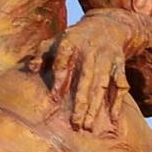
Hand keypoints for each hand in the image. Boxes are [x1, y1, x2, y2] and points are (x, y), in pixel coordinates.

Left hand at [28, 10, 139, 132]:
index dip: (59, 79)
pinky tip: (114, 119)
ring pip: (102, 85)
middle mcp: (90, 51)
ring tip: (88, 125)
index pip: (63, 61)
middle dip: (81, 102)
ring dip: (96, 107)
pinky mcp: (119, 65)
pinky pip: (120, 85)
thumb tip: (31, 69)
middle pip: (86, 79)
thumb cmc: (74, 38)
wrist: (107, 25)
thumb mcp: (55, 40)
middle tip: (75, 124)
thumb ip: (41, 53)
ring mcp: (106, 59)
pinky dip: (118, 102)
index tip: (53, 98)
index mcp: (71, 42)